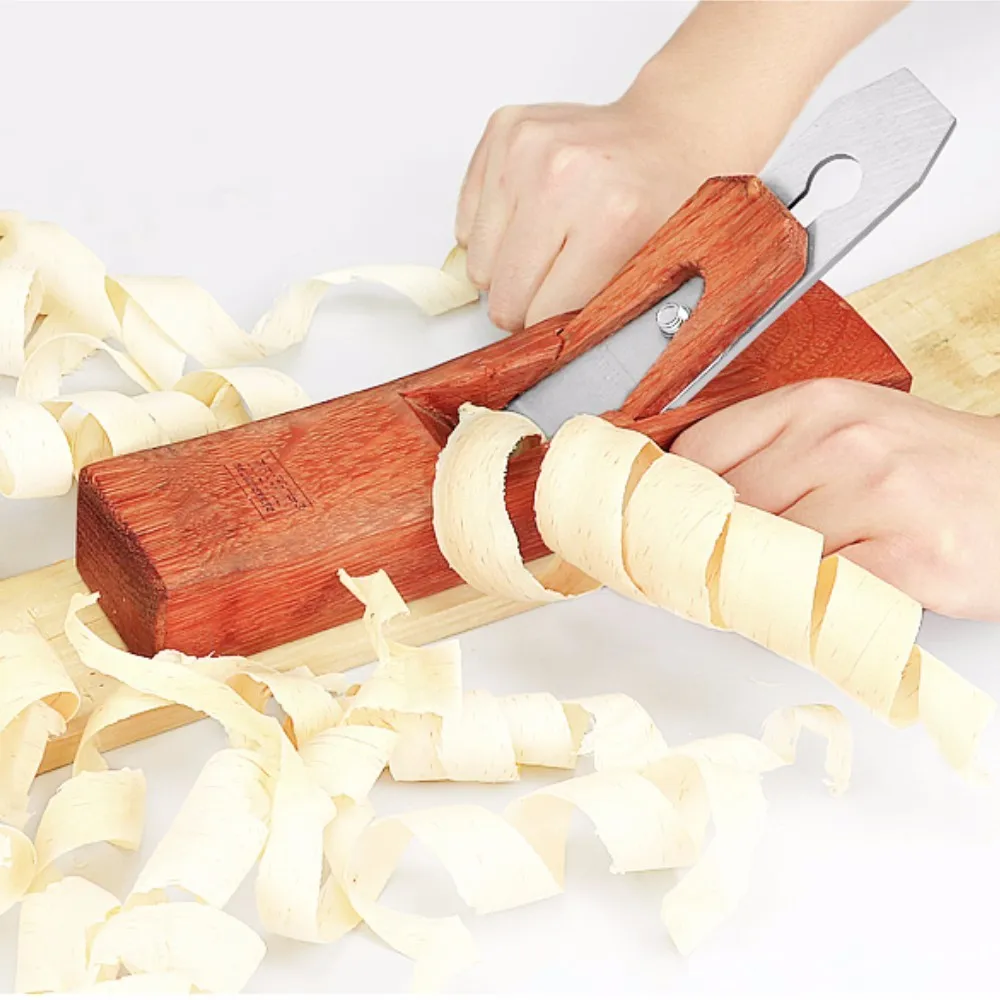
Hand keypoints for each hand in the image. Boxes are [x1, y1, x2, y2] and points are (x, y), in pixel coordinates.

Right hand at [455, 97, 721, 331]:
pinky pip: (466, 222)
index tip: (565, 318)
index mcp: (610, 218)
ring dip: (506, 267)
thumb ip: (601, 313)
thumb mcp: (654, 268)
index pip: (543, 314)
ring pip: (477, 263)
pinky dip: (493, 232)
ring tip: (546, 246)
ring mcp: (525, 148)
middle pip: (504, 293)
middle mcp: (561, 176)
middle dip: (525, 304)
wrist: (670, 132)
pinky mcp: (502, 130)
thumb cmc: (665, 199)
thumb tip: (550, 353)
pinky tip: (530, 218)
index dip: (553, 326)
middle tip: (553, 287)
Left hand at [671, 379, 999, 619]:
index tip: (665, 526)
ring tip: (772, 588)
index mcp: (816, 404)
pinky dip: (802, 607)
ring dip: (756, 583)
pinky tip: (814, 602)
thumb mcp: (847, 430)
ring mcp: (876, 496)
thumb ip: (771, 454)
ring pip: (764, 555)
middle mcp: (842, 441)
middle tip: (712, 572)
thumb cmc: (930, 467)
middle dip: (713, 548)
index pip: (700, 451)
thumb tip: (690, 498)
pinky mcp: (905, 558)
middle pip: (725, 508)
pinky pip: (815, 592)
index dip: (676, 499)